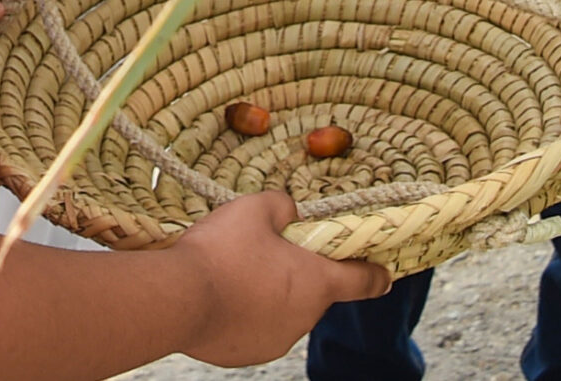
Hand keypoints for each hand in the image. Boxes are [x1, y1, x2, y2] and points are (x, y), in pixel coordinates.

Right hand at [172, 192, 389, 366]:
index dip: (376, 273)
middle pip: (314, 293)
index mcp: (317, 283)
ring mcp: (276, 342)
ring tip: (236, 272)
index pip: (363, 282)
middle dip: (298, 273)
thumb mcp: (256, 208)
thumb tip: (289, 212)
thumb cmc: (222, 251)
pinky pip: (256, 329)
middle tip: (270, 250)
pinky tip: (223, 295)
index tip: (385, 273)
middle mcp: (304, 319)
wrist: (176, 299)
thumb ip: (283, 206)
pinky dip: (247, 314)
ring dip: (271, 294)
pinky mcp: (247, 354)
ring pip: (284, 312)